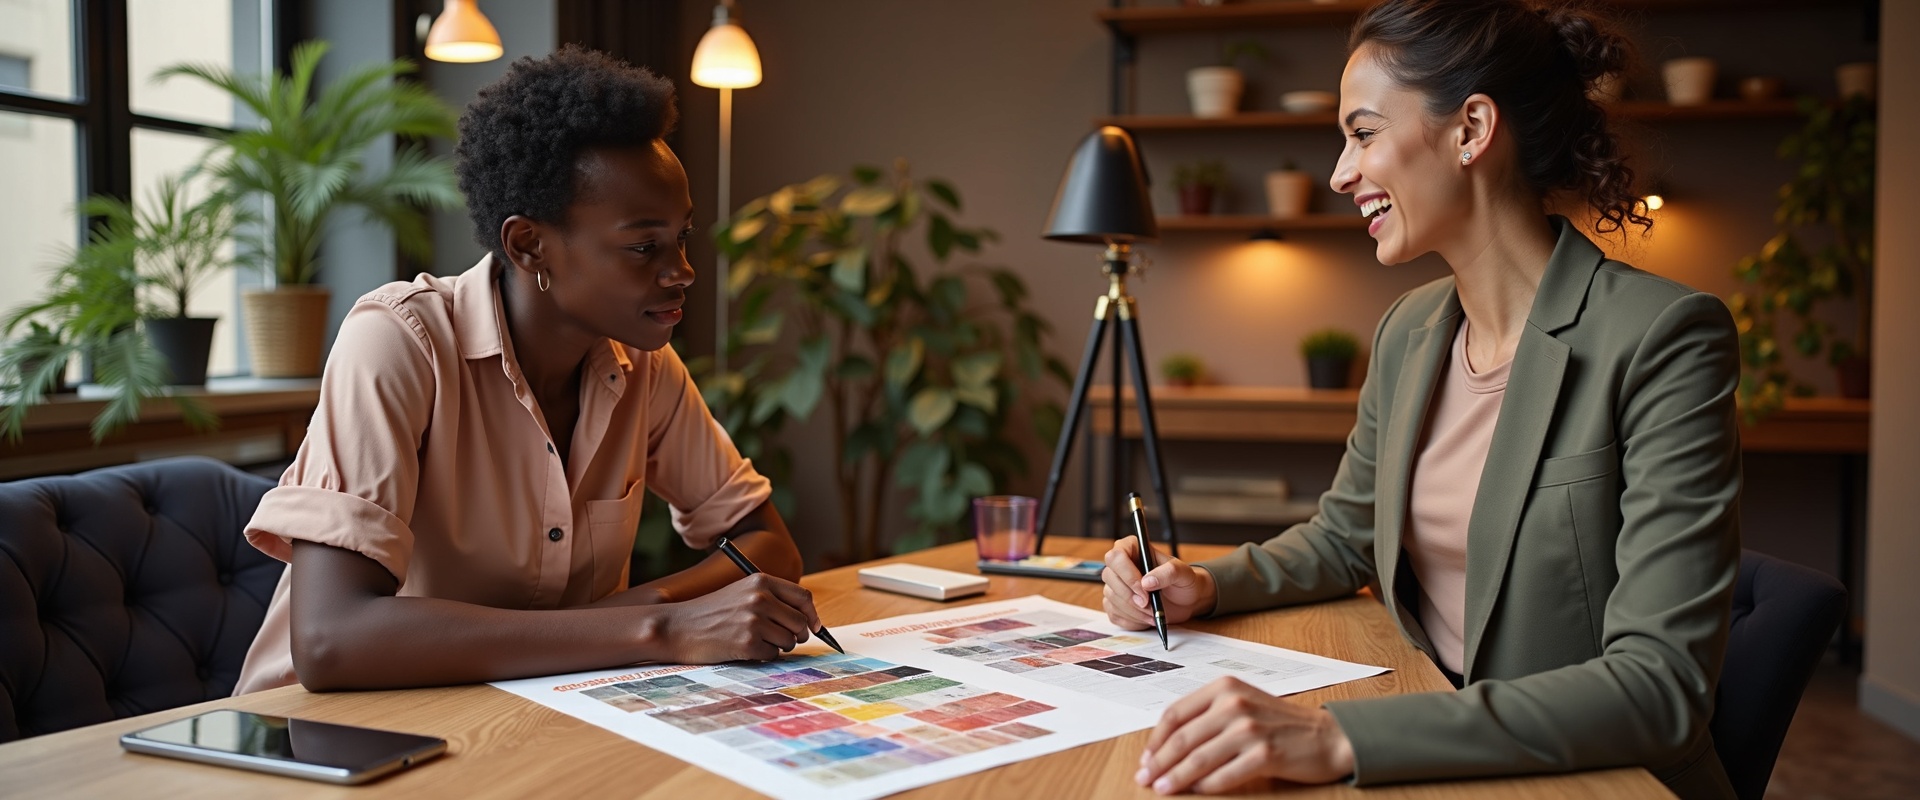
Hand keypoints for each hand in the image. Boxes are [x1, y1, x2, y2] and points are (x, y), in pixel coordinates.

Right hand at [655, 573, 820, 662]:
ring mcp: (754, 620)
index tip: (815, 627)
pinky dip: (763, 656)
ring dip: (777, 646)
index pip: (803, 598)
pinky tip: (743, 649)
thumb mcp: (742, 593)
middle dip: (795, 635)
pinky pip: (772, 655)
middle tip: (780, 639)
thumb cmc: (711, 613)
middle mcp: (761, 598)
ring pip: (789, 641)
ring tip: (754, 641)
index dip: (812, 615)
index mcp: (761, 581)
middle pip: (800, 623)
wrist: (678, 627)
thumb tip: (809, 621)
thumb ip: (772, 599)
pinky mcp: (748, 643)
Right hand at [1102, 536, 1215, 629]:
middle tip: (1150, 606)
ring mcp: (1115, 586)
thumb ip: (1168, 572)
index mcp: (1132, 548)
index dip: (1128, 575)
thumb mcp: (1183, 573)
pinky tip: (1147, 618)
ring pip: (1111, 599)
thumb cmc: (1182, 581)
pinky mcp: (1115, 604)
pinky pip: (1114, 615)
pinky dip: (1132, 621)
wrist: (1184, 600)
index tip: (1145, 591)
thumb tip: (1147, 582)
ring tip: (1154, 613)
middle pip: (1109, 578)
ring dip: (1134, 611)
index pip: (1116, 557)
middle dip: (1130, 597)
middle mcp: (1119, 566)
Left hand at [1137, 677, 1354, 793]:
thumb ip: (1208, 716)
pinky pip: (1224, 775)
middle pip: (1182, 738)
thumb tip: (1166, 744)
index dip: (1155, 740)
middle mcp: (1235, 704)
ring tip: (1163, 789)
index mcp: (1224, 688)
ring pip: (1198, 759)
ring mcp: (1250, 729)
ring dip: (1176, 778)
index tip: (1146, 758)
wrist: (1326, 736)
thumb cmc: (1280, 722)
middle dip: (1159, 763)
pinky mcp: (1264, 754)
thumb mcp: (1242, 704)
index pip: (1176, 714)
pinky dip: (1206, 786)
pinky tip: (1196, 791)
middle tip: (1145, 779)